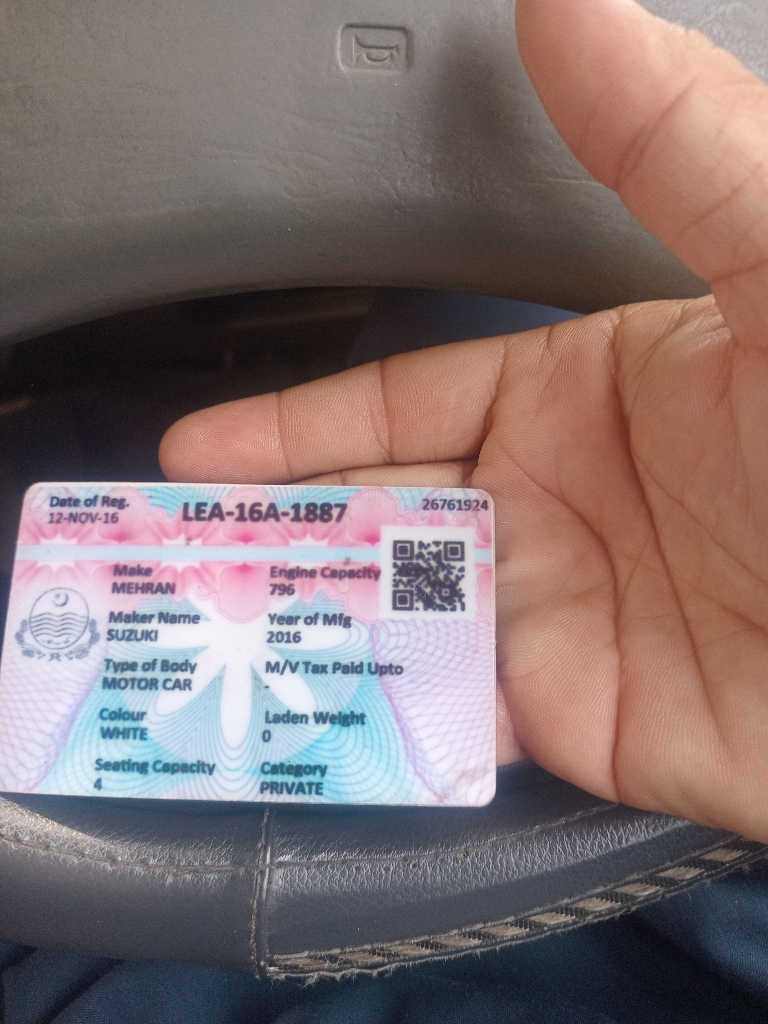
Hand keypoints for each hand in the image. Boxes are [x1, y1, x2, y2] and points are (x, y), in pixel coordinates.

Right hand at [160, 0, 767, 841]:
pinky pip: (442, 714)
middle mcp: (548, 506)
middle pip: (374, 514)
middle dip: (275, 529)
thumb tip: (567, 11)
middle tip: (173, 548)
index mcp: (572, 400)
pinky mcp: (563, 715)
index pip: (399, 406)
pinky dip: (371, 711)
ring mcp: (549, 614)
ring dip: (301, 621)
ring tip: (210, 629)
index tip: (206, 441)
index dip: (296, 424)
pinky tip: (307, 704)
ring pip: (389, 616)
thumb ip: (671, 149)